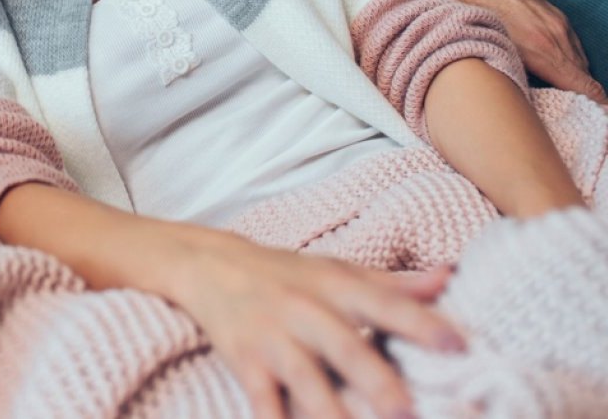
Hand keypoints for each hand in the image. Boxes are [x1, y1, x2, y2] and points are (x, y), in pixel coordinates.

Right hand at [163, 228, 460, 418]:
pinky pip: (262, 401)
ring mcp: (272, 338)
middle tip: (410, 413)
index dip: (421, 323)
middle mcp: (305, 310)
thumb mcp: (337, 269)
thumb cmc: (287, 273)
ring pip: (305, 380)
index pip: (384, 303)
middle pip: (344, 346)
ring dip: (332, 413)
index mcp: (335, 286)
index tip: (459, 345)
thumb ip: (394, 284)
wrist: (210, 266)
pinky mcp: (244, 363)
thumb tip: (450, 276)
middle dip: (377, 381)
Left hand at [414, 0, 606, 104]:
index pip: (585, 87)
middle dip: (580, 101)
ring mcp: (556, 21)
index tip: (596, 125)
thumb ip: (502, 76)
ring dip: (573, 82)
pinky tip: (549, 73)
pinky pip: (569, 46)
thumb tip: (512, 104)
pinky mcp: (551, 13)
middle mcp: (555, 34)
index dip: (594, 108)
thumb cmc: (462, 8)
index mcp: (540, 48)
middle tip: (568, 119)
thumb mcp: (478, 48)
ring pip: (577, 62)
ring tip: (559, 102)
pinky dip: (565, 63)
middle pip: (583, 79)